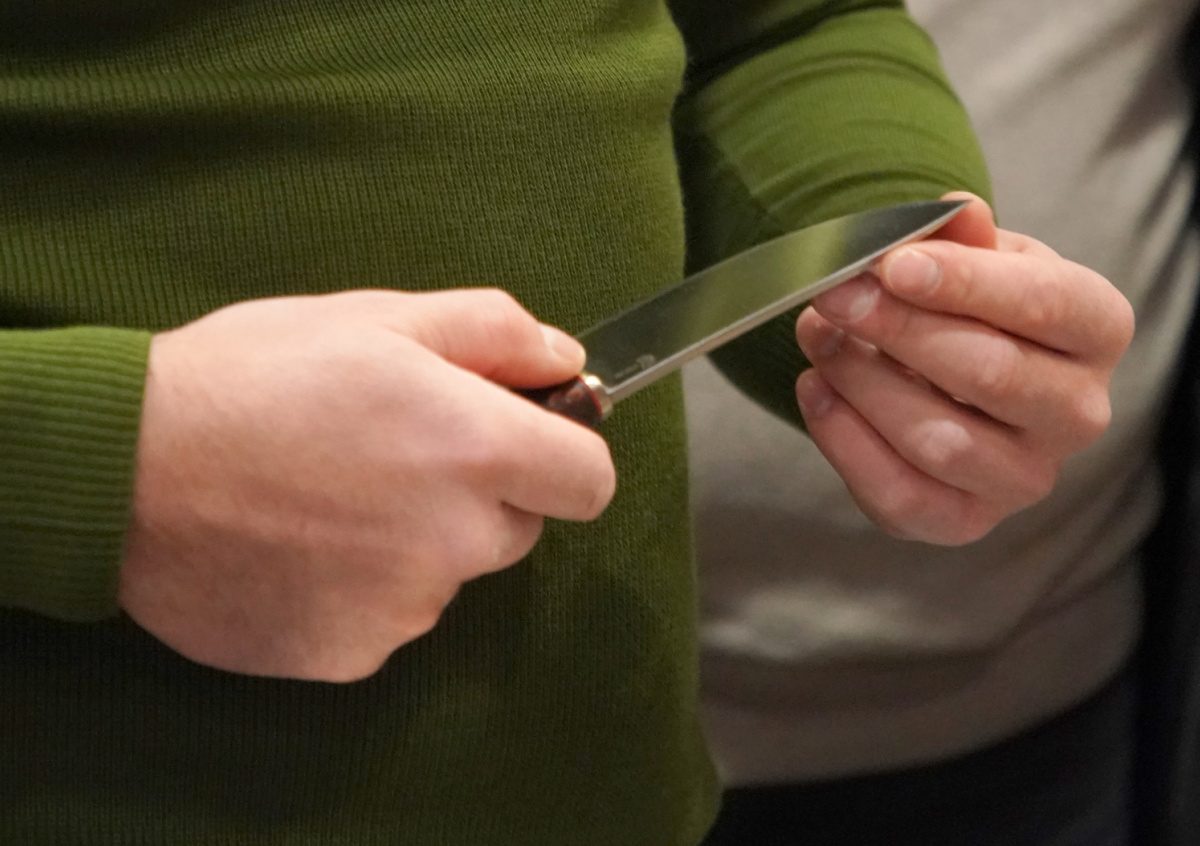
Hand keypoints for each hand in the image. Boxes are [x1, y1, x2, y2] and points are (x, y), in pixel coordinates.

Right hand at [118, 289, 614, 680]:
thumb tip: (564, 358)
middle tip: (394, 453)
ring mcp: (403, 607)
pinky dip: (363, 588)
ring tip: (330, 495)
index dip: (565, 453)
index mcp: (473, 448)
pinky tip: (301, 545)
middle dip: (478, 492)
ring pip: (450, 573)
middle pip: (517, 527)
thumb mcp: (373, 317)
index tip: (527, 437)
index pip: (590, 480)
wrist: (124, 468)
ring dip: (417, 541)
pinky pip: (391, 617)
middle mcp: (454, 540)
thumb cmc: (248, 378)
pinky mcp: (352, 653)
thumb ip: (492, 331)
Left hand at [793, 193, 1133, 543]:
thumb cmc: (971, 306)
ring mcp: (1026, 478)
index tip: (891, 263)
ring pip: (941, 440)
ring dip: (863, 383)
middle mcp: (1078, 413)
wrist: (953, 374)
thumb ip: (963, 237)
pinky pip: (902, 495)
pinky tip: (815, 389)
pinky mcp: (966, 521)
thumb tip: (954, 215)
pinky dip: (845, 441)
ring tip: (818, 336)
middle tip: (834, 294)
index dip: (963, 282)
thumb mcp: (974, 256)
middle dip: (898, 329)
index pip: (1044, 304)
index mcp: (1097, 329)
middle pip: (989, 373)